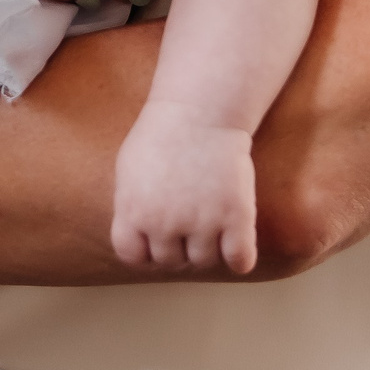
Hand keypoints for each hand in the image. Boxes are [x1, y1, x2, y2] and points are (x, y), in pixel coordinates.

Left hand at [110, 98, 259, 273]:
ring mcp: (202, 222)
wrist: (202, 109)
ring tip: (213, 224)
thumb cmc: (164, 133)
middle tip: (191, 223)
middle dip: (179, 245)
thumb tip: (136, 237)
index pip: (133, 256)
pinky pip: (239, 260)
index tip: (158, 236)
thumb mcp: (129, 170)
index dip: (146, 249)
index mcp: (133, 212)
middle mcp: (165, 223)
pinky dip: (240, 258)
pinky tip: (237, 244)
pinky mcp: (236, 217)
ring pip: (204, 261)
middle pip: (171, 260)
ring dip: (209, 249)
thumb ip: (129, 208)